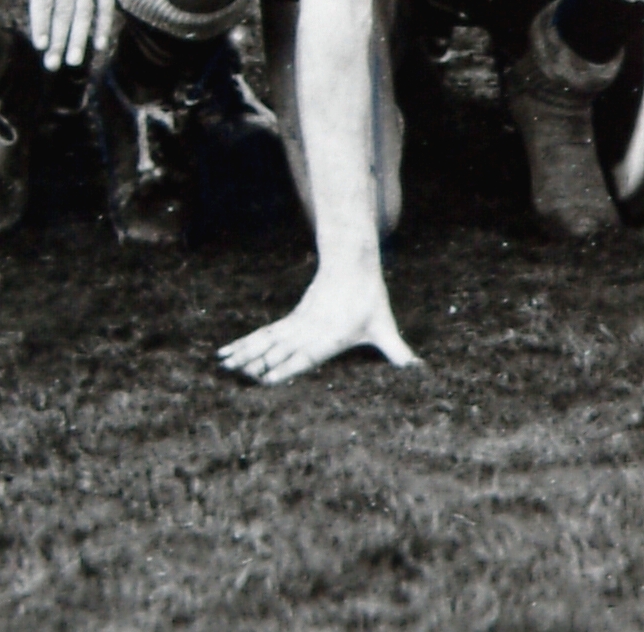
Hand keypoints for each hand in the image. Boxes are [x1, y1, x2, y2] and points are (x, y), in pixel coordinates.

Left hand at [0, 0, 132, 68]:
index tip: (39, 44)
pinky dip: (104, 24)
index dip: (41, 21)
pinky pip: (106, 3)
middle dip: (58, 38)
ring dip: (80, 37)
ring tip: (73, 61)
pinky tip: (99, 44)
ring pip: (84, 10)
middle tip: (52, 64)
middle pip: (63, 9)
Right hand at [218, 267, 419, 385]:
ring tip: (222, 364)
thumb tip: (421, 369)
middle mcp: (307, 332)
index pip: (303, 356)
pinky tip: (229, 352)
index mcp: (328, 337)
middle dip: (256, 364)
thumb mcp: (384, 327)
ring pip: (266, 341)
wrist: (352, 264)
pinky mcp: (291, 321)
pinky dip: (245, 343)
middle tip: (234, 377)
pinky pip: (264, 335)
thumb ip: (399, 352)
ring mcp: (296, 326)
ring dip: (244, 353)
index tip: (265, 379)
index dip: (285, 368)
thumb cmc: (369, 299)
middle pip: (277, 349)